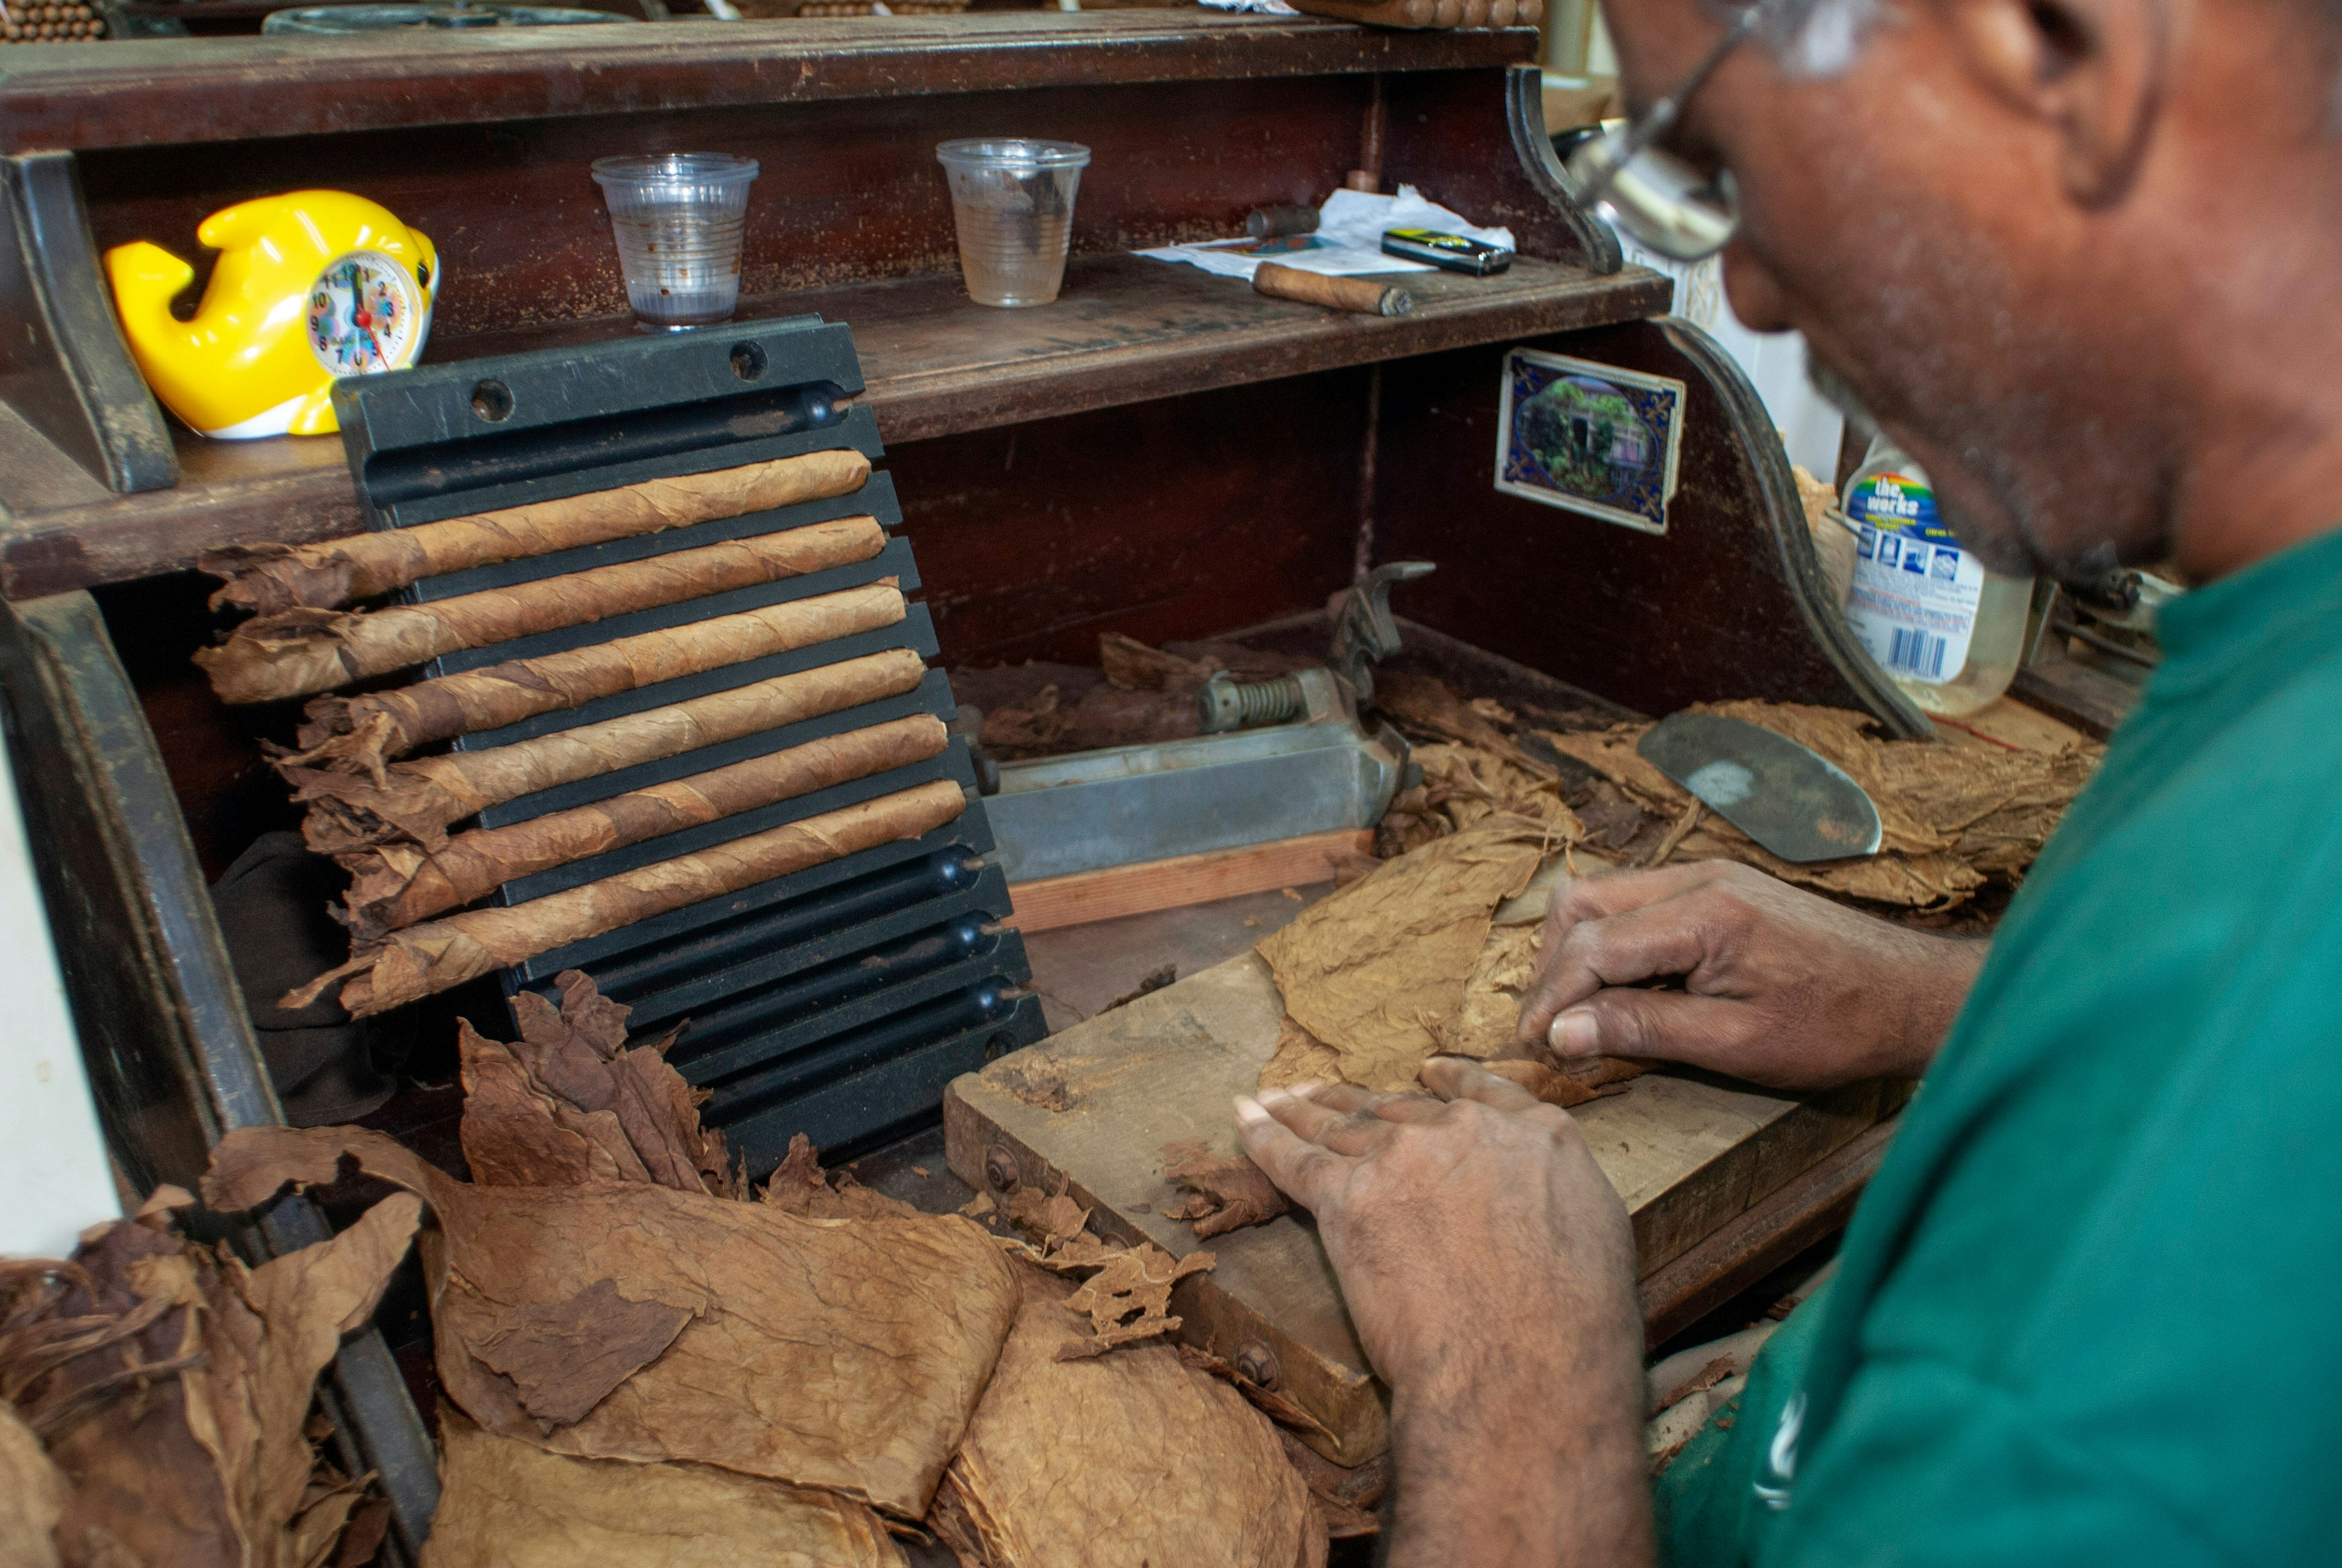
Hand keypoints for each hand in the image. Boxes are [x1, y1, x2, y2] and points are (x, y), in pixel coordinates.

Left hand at [1237, 1060, 1651, 1567]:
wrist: (1521, 1366)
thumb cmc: (1574, 1328)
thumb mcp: (1596, 1237)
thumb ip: (1555, 1200)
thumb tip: (1535, 1211)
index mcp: (1538, 1136)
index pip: (1482, 1095)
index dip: (1448, 1084)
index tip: (1426, 1074)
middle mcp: (1466, 1132)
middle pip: (1399, 1112)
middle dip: (1359, 1103)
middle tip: (1324, 1095)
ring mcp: (1403, 1158)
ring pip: (1342, 1126)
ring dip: (1303, 1110)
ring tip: (1275, 1098)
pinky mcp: (1346, 1197)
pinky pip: (1293, 1158)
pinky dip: (1262, 1136)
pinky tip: (1243, 1118)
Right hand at [1514, 860, 1984, 1088]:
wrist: (1912, 995)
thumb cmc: (1836, 1026)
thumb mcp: (1735, 1044)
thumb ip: (1643, 1030)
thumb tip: (1561, 1032)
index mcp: (1704, 914)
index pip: (1591, 946)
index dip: (1552, 999)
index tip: (1534, 1047)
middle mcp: (1699, 878)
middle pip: (1583, 904)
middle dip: (1556, 968)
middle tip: (1554, 1030)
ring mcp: (1710, 876)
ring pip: (1606, 898)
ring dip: (1582, 953)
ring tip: (1585, 1015)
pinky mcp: (1721, 888)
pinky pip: (1641, 904)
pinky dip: (1618, 945)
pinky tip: (1630, 992)